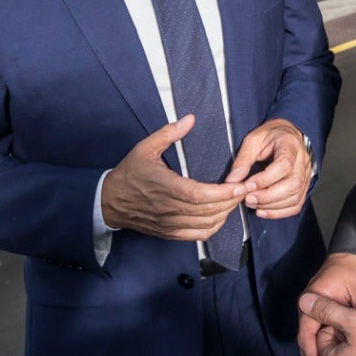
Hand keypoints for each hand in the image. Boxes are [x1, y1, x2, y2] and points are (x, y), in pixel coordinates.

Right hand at [101, 115, 246, 239]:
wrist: (110, 201)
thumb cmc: (129, 173)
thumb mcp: (145, 148)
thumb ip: (168, 133)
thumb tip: (190, 119)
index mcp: (165, 187)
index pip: (200, 195)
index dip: (223, 193)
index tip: (240, 185)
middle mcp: (169, 209)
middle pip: (208, 211)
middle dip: (231, 201)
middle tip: (246, 189)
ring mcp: (170, 224)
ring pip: (206, 225)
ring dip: (225, 214)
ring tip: (235, 199)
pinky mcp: (169, 233)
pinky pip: (197, 236)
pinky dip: (214, 227)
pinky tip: (221, 215)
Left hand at [226, 118, 311, 218]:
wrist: (287, 134)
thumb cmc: (270, 136)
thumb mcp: (253, 140)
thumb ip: (243, 159)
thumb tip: (233, 181)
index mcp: (290, 145)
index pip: (284, 166)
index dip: (265, 179)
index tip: (247, 185)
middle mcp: (302, 161)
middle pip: (292, 185)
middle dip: (267, 197)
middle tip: (247, 198)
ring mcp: (306, 175)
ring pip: (295, 197)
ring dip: (271, 206)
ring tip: (252, 203)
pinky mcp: (304, 186)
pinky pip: (296, 205)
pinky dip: (279, 212)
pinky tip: (263, 211)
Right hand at [297, 253, 355, 355]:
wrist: (352, 252)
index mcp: (314, 296)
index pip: (307, 334)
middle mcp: (307, 301)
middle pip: (305, 338)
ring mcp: (311, 303)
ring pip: (310, 335)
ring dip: (319, 353)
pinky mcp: (318, 306)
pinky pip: (315, 328)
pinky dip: (322, 343)